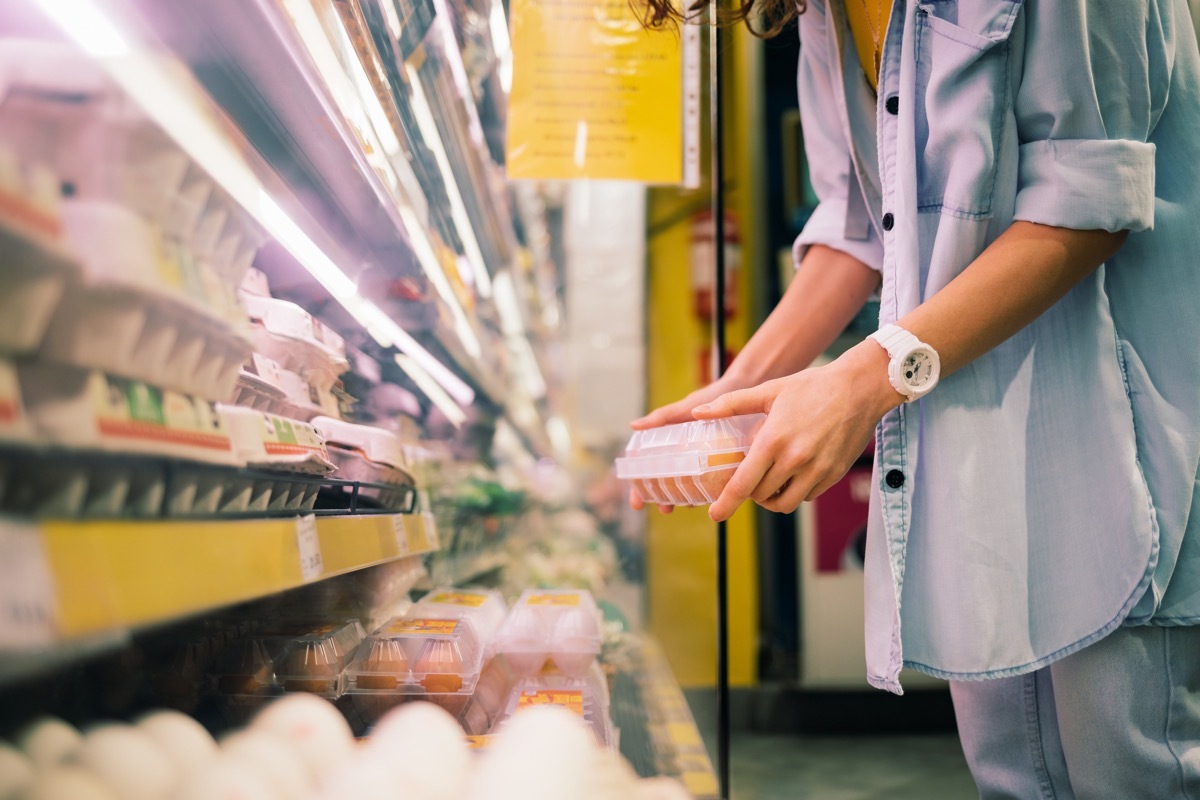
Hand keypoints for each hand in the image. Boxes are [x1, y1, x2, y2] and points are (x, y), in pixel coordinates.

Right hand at [628, 376, 743, 512]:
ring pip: (690, 485)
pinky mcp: (725, 461)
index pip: (649, 469)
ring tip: (686, 505)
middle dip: (663, 498)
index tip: (636, 503)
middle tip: (664, 509)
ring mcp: (705, 458)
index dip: (640, 487)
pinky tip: (712, 497)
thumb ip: (663, 417)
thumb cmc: (713, 396)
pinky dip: (709, 490)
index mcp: (672, 442)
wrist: (746, 388)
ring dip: (685, 497)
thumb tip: (633, 425)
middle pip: (668, 482)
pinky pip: (715, 481)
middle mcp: (686, 453)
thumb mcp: (687, 408)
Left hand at [693, 341, 904, 521]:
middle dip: (750, 493)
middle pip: (761, 496)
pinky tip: (792, 475)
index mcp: (773, 440)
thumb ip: (730, 404)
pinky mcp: (833, 475)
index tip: (714, 515)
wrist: (860, 389)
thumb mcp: (769, 390)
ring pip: (784, 503)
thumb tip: (698, 412)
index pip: (743, 484)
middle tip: (747, 481)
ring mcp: (816, 470)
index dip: (726, 504)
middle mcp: (794, 460)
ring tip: (768, 483)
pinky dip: (794, 493)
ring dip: (771, 499)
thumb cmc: (812, 387)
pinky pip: (807, 497)